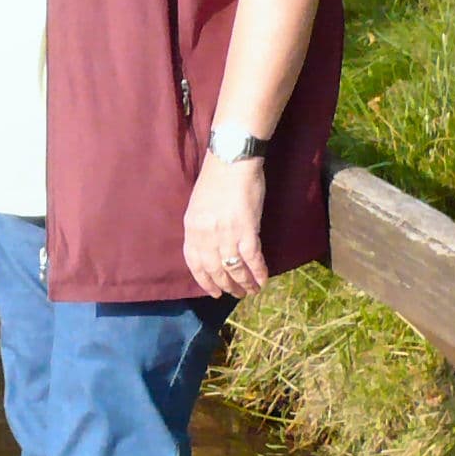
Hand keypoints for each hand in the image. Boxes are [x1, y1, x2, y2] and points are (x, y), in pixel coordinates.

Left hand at [183, 156, 268, 298]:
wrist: (232, 161)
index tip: (214, 291)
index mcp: (192, 228)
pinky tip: (263, 281)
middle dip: (226, 286)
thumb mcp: (198, 205)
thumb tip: (210, 246)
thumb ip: (201, 227)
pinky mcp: (247, 231)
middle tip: (235, 294)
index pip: (195, 263)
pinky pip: (252, 260)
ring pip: (234, 269)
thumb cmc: (216, 178)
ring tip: (250, 291)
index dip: (205, 281)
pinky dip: (258, 273)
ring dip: (243, 284)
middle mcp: (206, 236)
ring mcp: (226, 235)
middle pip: (215, 270)